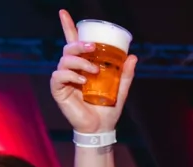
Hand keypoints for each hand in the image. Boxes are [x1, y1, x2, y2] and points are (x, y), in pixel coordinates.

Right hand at [50, 9, 136, 133]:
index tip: (64, 12)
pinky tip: (83, 81)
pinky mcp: (58, 90)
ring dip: (80, 62)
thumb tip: (133, 56)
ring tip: (94, 71)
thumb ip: (125, 74)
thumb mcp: (120, 89)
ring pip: (65, 60)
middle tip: (93, 48)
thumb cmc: (108, 108)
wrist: (102, 127)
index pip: (73, 42)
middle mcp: (71, 69)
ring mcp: (64, 79)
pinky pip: (60, 76)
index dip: (68, 27)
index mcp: (83, 65)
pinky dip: (71, 76)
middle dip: (79, 44)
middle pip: (68, 48)